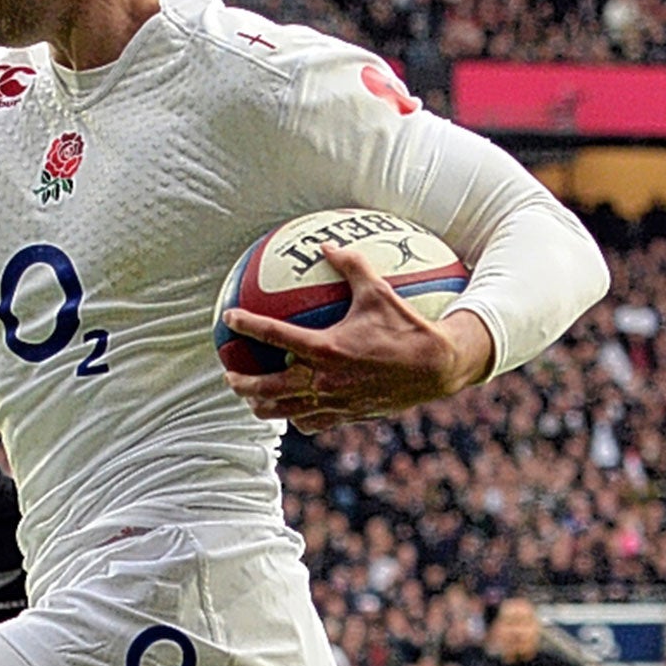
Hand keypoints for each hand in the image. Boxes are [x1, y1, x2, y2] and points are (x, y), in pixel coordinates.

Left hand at [222, 244, 490, 431]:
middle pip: (265, 387)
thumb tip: (326, 243)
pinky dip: (296, 416)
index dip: (246, 325)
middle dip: (241, 382)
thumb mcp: (379, 290)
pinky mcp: (345, 416)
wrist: (436, 368)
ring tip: (251, 397)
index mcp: (325, 348)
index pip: (272, 335)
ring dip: (261, 405)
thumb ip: (350, 265)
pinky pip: (310, 422)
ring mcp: (332, 402)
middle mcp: (322, 379)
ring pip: (282, 411)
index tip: (228, 318)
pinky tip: (293, 409)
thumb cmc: (408, 326)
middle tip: (229, 373)